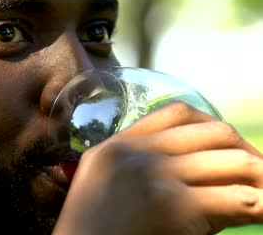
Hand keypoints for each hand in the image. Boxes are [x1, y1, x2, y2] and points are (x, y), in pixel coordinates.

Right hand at [53, 102, 262, 234]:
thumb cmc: (88, 230)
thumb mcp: (101, 186)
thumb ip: (137, 167)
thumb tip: (192, 169)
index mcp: (116, 146)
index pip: (176, 112)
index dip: (211, 125)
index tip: (226, 145)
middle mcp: (136, 154)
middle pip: (213, 132)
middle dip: (244, 151)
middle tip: (257, 174)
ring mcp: (155, 177)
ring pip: (233, 162)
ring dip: (258, 178)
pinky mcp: (174, 208)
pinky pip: (237, 199)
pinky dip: (259, 205)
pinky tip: (261, 211)